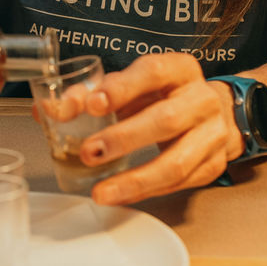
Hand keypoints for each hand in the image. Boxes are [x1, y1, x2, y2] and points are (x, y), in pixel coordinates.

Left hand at [78, 53, 244, 204]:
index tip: (93, 104)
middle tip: (90, 152)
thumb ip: (91, 94)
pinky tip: (121, 195)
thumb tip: (53, 109)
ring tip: (102, 191)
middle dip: (124, 138)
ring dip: (135, 180)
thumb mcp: (132, 85)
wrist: (213, 114)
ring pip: (176, 162)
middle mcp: (201, 99)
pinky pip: (178, 184)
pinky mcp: (212, 165)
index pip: (153, 72)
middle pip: (166, 119)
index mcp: (180, 70)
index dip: (122, 88)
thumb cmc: (164, 96)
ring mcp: (212, 134)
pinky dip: (145, 192)